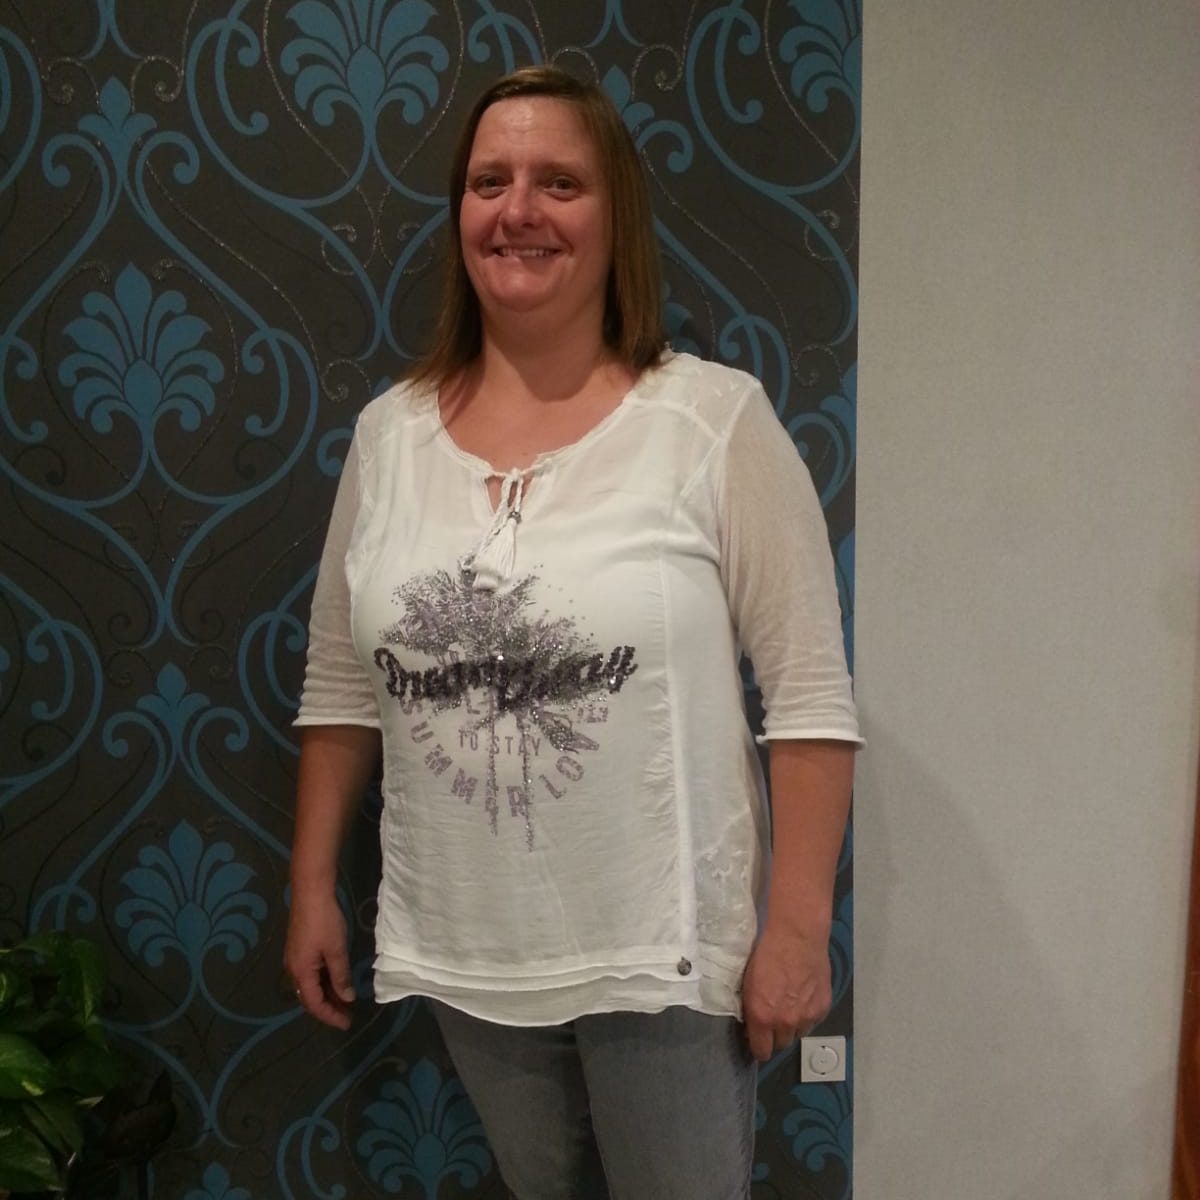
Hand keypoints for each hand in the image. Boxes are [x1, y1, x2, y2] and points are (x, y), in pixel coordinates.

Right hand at [284, 887, 355, 1029]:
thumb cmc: (324, 921)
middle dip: (328, 1008)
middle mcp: (293, 969)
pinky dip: (323, 981)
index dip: (330, 1015)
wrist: (310, 893)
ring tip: (346, 1000)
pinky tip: (336, 980)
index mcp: (300, 972)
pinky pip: (310, 973)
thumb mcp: (336, 950)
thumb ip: (341, 975)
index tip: (347, 1023)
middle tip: (348, 1014)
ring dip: (326, 994)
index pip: (314, 1004)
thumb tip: (347, 997)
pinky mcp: (299, 949)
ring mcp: (295, 958)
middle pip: (309, 997)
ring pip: (310, 985)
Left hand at [740, 925, 831, 1062]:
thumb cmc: (767, 953)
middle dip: (775, 1036)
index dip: (758, 1048)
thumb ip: (752, 1010)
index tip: (756, 1041)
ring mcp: (805, 1017)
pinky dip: (806, 1015)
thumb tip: (752, 1024)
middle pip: (780, 1045)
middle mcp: (785, 1022)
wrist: (796, 937)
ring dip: (792, 1026)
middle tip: (772, 1020)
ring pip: (797, 1034)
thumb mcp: (748, 983)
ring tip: (788, 1006)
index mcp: (762, 1016)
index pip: (761, 1051)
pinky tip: (802, 998)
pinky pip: (812, 1022)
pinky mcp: (821, 1008)